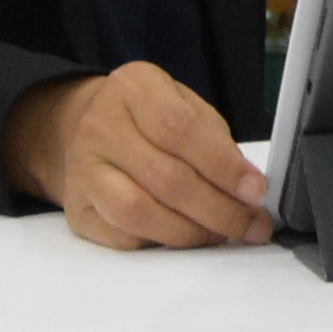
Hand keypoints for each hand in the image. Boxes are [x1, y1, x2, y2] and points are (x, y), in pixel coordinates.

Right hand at [5, 63, 274, 248]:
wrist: (86, 126)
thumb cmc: (148, 117)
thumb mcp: (185, 105)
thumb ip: (216, 141)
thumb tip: (247, 189)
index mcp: (134, 88)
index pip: (180, 128)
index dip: (224, 166)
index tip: (256, 190)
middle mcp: (100, 126)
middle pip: (165, 178)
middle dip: (219, 209)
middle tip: (251, 224)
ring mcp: (83, 169)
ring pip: (138, 212)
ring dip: (191, 232)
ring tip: (222, 233)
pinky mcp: (77, 208)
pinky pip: (122, 236)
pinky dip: (161, 243)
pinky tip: (186, 237)